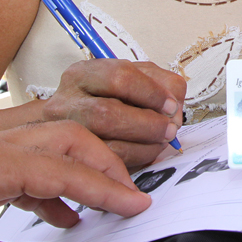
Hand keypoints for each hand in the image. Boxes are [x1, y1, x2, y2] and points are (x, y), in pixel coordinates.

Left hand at [0, 121, 150, 241]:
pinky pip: (28, 169)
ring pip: (49, 150)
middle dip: (103, 165)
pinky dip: (54, 188)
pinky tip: (66, 216)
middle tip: (132, 193)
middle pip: (65, 139)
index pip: (65, 168)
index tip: (138, 203)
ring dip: (81, 173)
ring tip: (108, 201)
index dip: (107, 188)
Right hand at [42, 60, 186, 167]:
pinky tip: (149, 152)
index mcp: (82, 75)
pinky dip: (137, 159)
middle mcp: (66, 103)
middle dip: (148, 123)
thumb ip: (160, 83)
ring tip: (163, 141)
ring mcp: (66, 135)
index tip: (172, 105)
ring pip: (108, 145)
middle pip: (107, 113)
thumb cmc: (109, 98)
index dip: (151, 92)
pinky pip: (110, 166)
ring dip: (146, 145)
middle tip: (171, 128)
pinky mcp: (76, 161)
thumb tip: (175, 110)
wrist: (73, 124)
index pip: (118, 77)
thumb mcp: (133, 78)